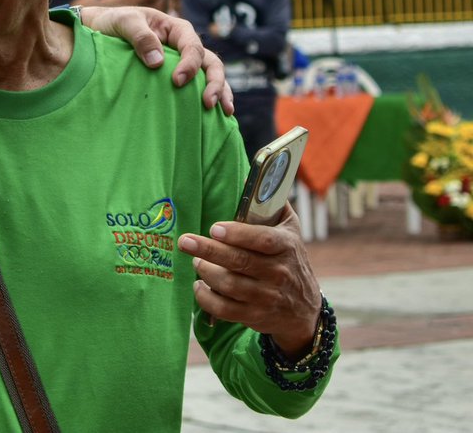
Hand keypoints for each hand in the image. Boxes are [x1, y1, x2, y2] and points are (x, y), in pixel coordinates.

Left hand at [78, 6, 234, 114]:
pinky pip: (197, 86)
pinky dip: (208, 97)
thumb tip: (157, 62)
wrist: (101, 29)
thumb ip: (140, 37)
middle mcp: (184, 45)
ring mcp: (182, 62)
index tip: (177, 81)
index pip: (192, 47)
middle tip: (209, 103)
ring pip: (210, 75)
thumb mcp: (125, 23)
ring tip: (225, 112)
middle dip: (215, 82)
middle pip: (210, 62)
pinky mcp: (176, 76)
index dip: (189, 65)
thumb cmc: (114, 22)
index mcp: (176, 29)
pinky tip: (214, 116)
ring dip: (220, 92)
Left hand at [177, 204, 322, 356]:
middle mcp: (279, 273)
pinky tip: (198, 286)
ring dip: (206, 272)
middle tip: (186, 241)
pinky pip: (225, 310)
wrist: (304, 309)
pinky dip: (206, 299)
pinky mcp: (256, 316)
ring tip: (196, 261)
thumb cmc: (289, 258)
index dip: (238, 234)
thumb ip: (272, 203)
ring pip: (230, 285)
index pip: (263, 240)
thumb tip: (248, 175)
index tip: (214, 228)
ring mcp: (267, 297)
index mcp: (286, 247)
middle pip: (240, 262)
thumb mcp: (290, 228)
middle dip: (208, 251)